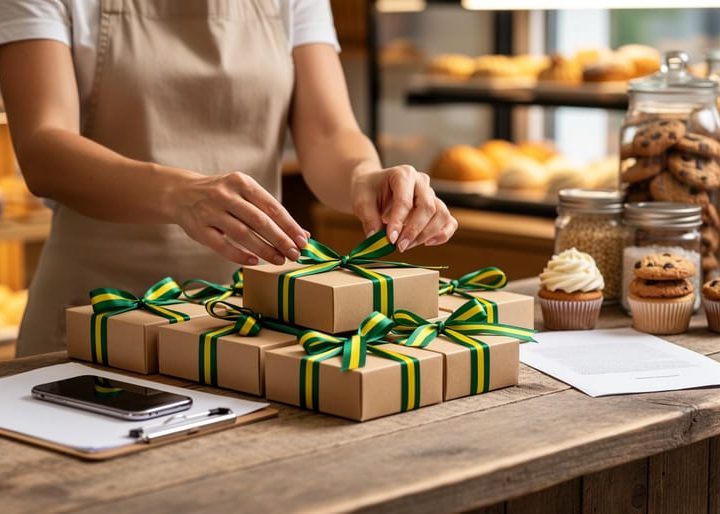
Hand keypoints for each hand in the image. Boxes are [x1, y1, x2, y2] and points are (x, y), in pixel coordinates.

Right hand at [174, 172, 307, 264]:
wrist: (181, 193)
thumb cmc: (224, 196)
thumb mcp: (245, 195)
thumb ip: (271, 213)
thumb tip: (303, 234)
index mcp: (241, 182)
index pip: (271, 206)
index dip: (289, 225)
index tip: (303, 241)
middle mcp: (225, 194)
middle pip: (259, 220)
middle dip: (280, 239)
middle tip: (295, 254)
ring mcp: (210, 211)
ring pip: (242, 234)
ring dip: (264, 249)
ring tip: (279, 260)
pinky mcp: (198, 228)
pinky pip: (221, 245)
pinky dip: (239, 255)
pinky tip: (254, 262)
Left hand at [351, 165, 457, 251]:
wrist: (374, 186)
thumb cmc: (368, 191)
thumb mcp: (361, 201)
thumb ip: (368, 218)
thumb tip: (376, 238)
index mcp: (402, 174)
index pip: (405, 200)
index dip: (399, 222)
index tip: (391, 240)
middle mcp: (421, 181)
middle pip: (428, 207)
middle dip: (414, 231)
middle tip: (399, 246)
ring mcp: (431, 193)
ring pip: (441, 214)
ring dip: (426, 235)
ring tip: (407, 245)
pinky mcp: (437, 207)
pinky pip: (449, 221)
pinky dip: (442, 234)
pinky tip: (427, 243)